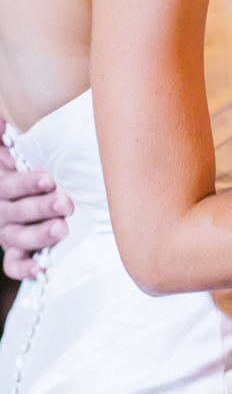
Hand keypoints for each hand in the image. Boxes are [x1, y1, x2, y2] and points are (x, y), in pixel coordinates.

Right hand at [0, 129, 71, 280]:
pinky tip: (43, 269)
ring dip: (39, 235)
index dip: (25, 183)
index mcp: (3, 186)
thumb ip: (5, 141)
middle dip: (40, 207)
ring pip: (17, 238)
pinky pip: (15, 265)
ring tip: (61, 229)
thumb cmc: (29, 172)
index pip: (8, 185)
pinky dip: (26, 269)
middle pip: (16, 211)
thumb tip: (4, 124)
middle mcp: (3, 211)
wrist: (31, 197)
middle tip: (64, 203)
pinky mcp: (18, 253)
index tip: (48, 179)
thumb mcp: (14, 154)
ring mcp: (9, 234)